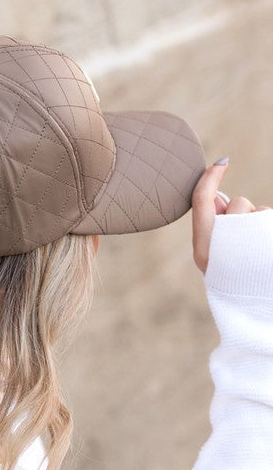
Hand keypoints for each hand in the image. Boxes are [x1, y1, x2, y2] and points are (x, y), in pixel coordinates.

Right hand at [191, 159, 271, 273]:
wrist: (256, 306)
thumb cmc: (232, 278)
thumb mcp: (214, 255)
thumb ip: (212, 226)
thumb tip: (217, 197)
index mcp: (203, 249)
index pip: (202, 202)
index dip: (209, 179)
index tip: (221, 162)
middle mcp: (223, 244)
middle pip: (236, 203)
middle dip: (243, 211)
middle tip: (243, 239)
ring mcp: (249, 242)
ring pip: (256, 210)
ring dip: (259, 222)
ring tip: (258, 249)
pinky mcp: (267, 240)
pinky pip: (269, 217)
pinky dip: (269, 229)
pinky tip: (267, 250)